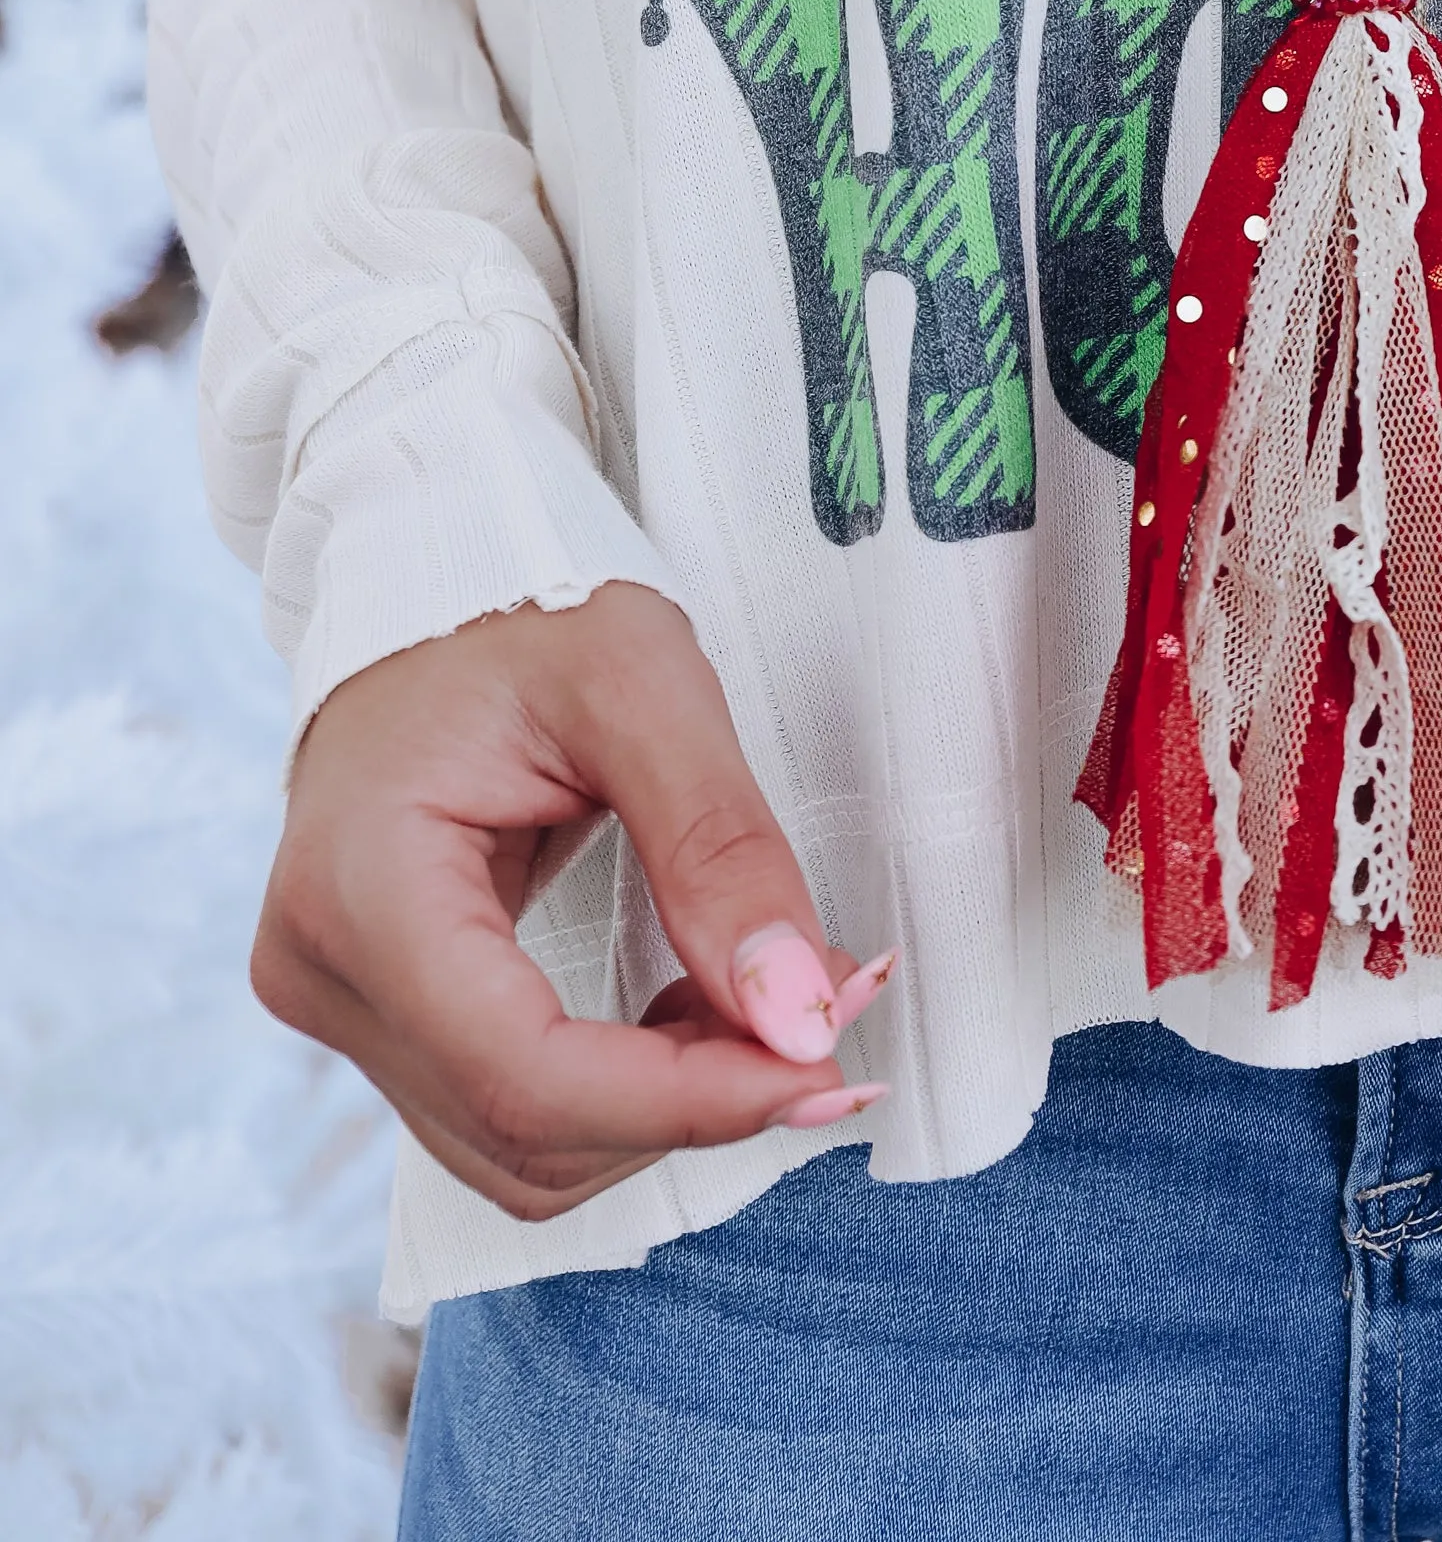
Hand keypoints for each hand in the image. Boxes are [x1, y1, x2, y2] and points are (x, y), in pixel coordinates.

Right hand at [253, 582, 895, 1220]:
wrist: (437, 585)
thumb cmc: (522, 608)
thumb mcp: (644, 684)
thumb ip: (722, 848)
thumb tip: (799, 1011)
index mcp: (359, 889)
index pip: (524, 1074)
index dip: (684, 1101)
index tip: (817, 1065)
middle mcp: (324, 973)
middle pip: (524, 1132)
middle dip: (693, 1101)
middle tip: (825, 1018)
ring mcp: (341, 1003)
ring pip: (520, 1147)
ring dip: (663, 1106)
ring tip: (762, 1005)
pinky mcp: (382, 1012)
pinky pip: (508, 1105)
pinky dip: (620, 1087)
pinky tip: (690, 1010)